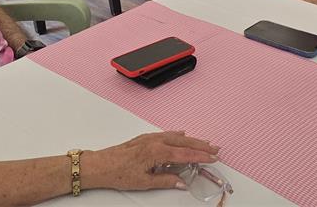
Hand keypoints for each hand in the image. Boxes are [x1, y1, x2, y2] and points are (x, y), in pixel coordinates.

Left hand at [82, 131, 218, 191]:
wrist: (101, 165)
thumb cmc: (119, 172)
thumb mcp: (144, 182)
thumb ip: (165, 180)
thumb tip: (181, 182)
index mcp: (157, 151)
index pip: (185, 154)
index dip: (200, 156)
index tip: (213, 158)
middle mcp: (155, 141)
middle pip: (184, 142)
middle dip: (201, 145)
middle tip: (215, 148)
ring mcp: (149, 138)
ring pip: (176, 137)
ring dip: (191, 139)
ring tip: (204, 142)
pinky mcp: (144, 139)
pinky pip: (165, 134)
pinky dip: (176, 135)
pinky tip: (181, 134)